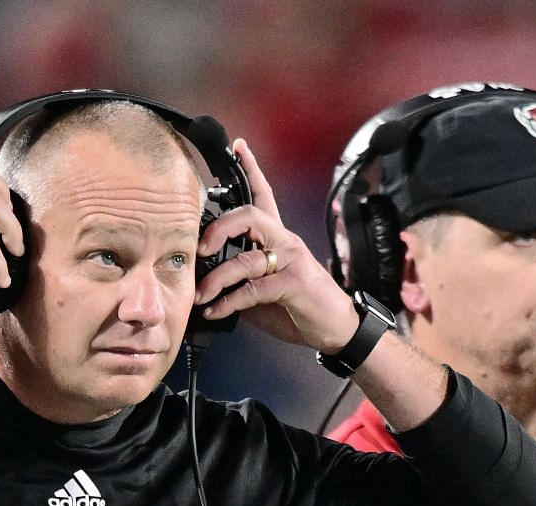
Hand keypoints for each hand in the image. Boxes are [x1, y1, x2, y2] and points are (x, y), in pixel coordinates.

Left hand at [194, 140, 362, 352]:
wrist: (336, 328)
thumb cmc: (299, 307)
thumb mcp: (263, 290)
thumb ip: (240, 279)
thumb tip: (206, 281)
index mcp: (278, 238)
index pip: (264, 195)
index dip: (252, 169)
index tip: (238, 146)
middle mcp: (285, 241)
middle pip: (249, 215)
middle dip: (218, 228)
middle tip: (199, 248)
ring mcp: (291, 260)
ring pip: (246, 257)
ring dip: (216, 278)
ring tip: (200, 295)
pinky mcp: (294, 283)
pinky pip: (253, 289)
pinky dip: (229, 302)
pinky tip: (216, 310)